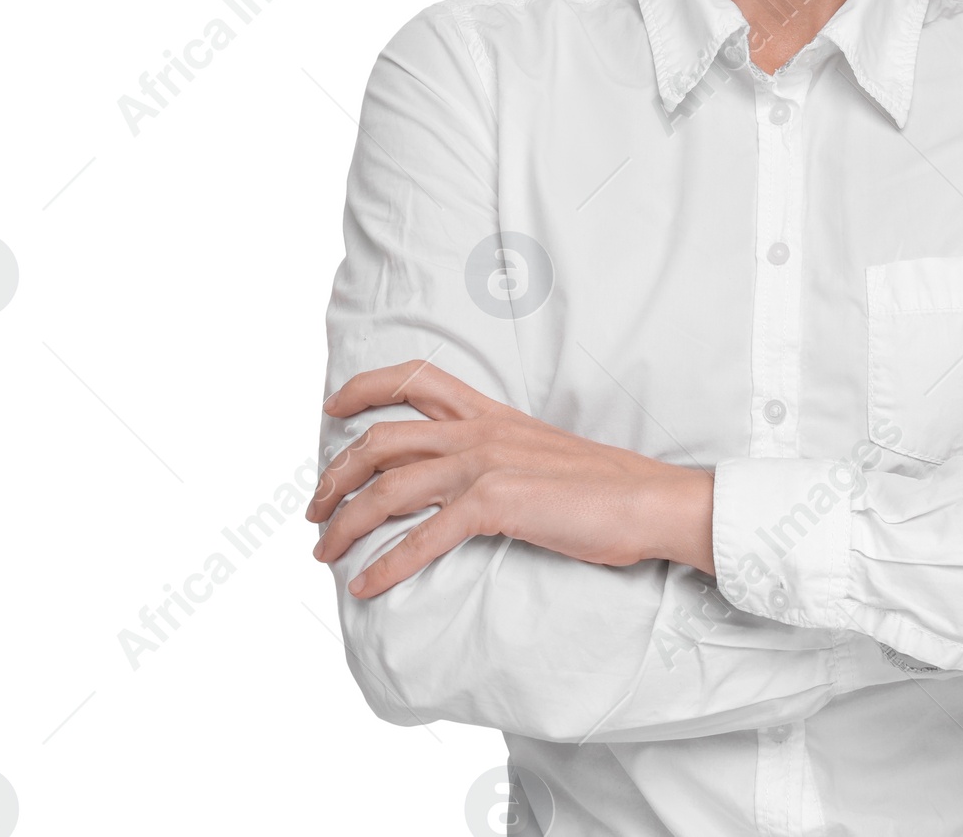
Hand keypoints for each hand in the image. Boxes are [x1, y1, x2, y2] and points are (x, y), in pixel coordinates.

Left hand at [306, 360, 713, 596]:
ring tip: (323, 552)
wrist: (649, 500)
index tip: (332, 407)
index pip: (417, 377)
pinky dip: (387, 562)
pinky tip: (366, 584)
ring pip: (389, 486)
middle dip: (335, 473)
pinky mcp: (498, 502)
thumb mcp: (539, 454)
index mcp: (492, 413)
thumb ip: (498, 456)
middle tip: (313, 509)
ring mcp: (488, 463)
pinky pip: (424, 535)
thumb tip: (459, 484)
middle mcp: (482, 430)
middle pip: (382, 438)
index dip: (365, 387)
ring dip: (345, 521)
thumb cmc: (602, 487)